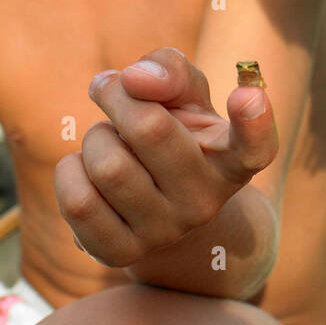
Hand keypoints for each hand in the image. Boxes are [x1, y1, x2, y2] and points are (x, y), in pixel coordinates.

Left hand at [55, 47, 278, 266]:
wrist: (156, 207)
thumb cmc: (174, 134)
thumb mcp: (184, 97)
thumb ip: (170, 70)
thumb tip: (134, 78)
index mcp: (231, 161)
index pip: (255, 147)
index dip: (255, 121)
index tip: (247, 94)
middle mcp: (206, 202)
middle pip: (148, 128)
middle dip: (117, 97)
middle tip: (113, 92)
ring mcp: (165, 233)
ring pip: (106, 165)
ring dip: (95, 138)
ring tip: (109, 143)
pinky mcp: (121, 254)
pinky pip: (77, 201)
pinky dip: (70, 172)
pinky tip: (87, 172)